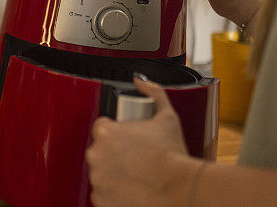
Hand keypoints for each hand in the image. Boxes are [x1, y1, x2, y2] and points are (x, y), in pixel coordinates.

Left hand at [86, 77, 201, 206]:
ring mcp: (97, 179)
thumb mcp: (166, 116)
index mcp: (106, 132)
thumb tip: (141, 81)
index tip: (128, 140)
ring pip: (101, 172)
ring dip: (113, 172)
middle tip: (134, 158)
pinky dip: (113, 193)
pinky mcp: (100, 200)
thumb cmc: (172, 156)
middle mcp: (96, 155)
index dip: (116, 133)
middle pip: (100, 150)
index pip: (102, 128)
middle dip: (114, 153)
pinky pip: (102, 194)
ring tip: (135, 174)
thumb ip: (153, 93)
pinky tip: (131, 188)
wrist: (179, 189)